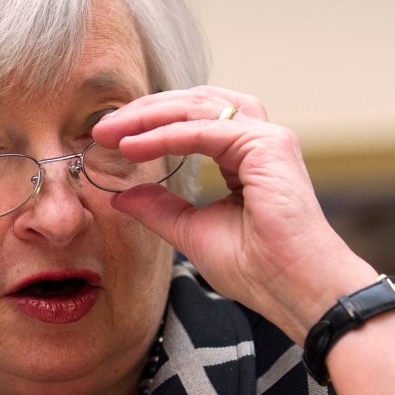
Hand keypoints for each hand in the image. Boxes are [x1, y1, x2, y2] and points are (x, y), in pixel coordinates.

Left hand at [93, 86, 376, 342]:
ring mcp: (266, 139)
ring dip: (151, 115)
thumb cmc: (257, 268)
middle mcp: (256, 140)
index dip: (148, 125)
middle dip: (143, 112)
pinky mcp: (268, 146)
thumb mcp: (192, 232)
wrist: (294, 290)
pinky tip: (134, 145)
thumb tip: (122, 194)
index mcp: (243, 156)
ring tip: (112, 130)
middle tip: (100, 128)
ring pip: (199, 107)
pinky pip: (205, 131)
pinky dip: (167, 135)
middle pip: (193, 104)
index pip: (190, 121)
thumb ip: (159, 208)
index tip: (107, 139)